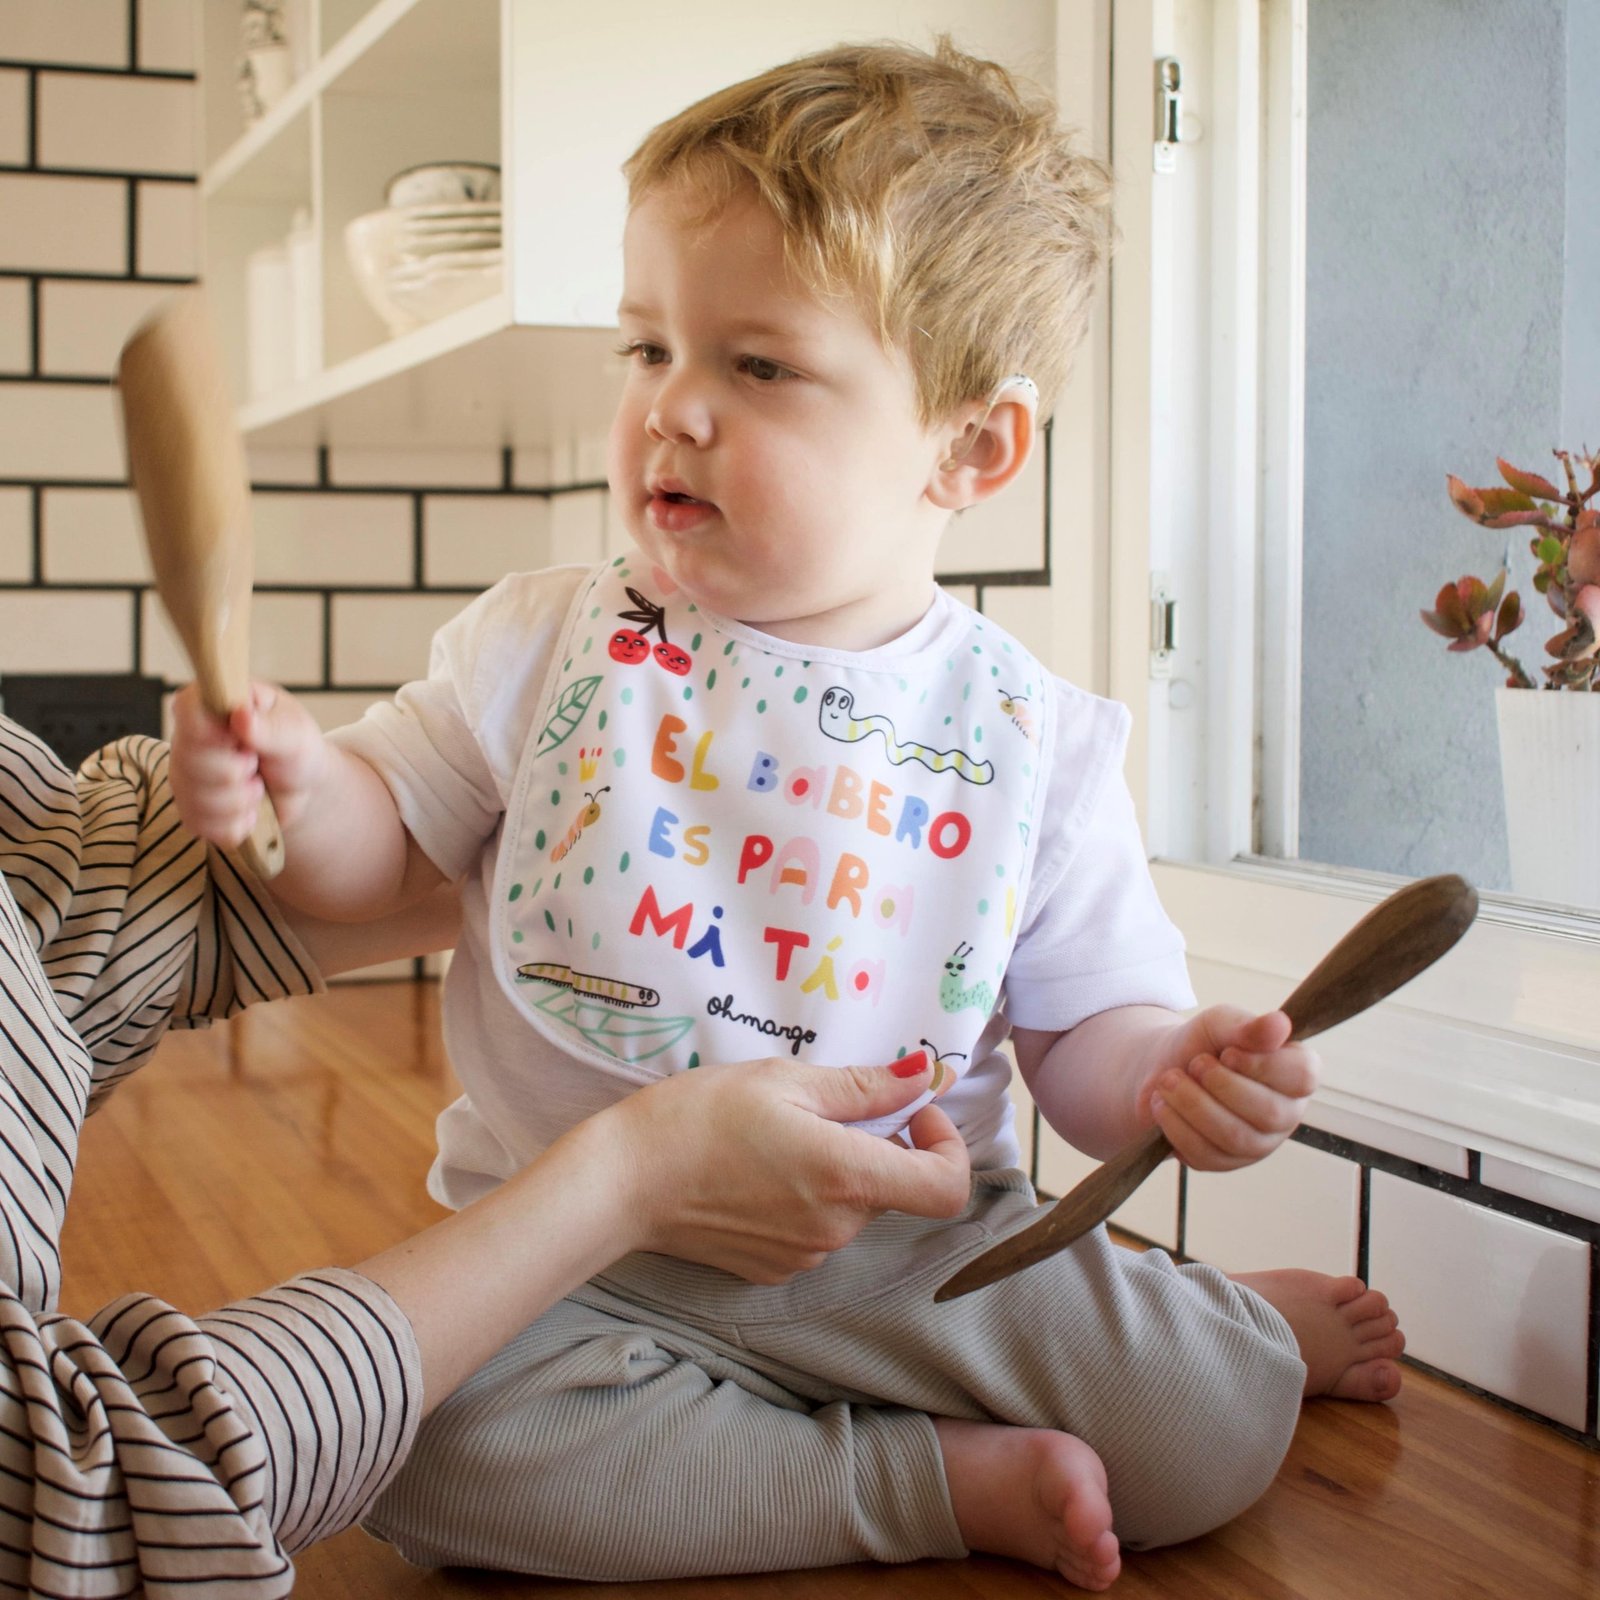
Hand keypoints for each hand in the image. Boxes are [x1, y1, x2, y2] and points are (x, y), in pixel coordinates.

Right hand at [170, 680, 326, 848]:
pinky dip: (236, 823)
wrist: (302, 788)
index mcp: (211, 703)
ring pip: (198, 798)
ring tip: (256, 785)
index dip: (215, 733)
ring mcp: (184, 775)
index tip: (240, 739)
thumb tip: (241, 717)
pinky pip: (202, 825)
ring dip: (241, 799)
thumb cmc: (295, 747)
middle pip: (192, 760)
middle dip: (238, 771)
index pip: (186, 709)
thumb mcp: (296, 733)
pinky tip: (250, 809)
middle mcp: (187, 737)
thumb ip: (271, 728)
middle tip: (256, 761)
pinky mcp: (190, 808)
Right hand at [608, 1054, 970, 1282]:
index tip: (912, 1113)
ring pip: (850, 1206)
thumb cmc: (696, 1118)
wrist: (621, 1183)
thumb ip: (864, 1085)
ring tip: (773, 1138)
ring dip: (834, 1170)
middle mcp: (835, 1227)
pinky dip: (803, 1198)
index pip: (945, 1187)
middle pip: (890, 1186)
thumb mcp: (782, 1079)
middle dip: (872, 1144)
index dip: (946, 1145)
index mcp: (846, 1175)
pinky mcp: (775, 1270)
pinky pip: (815, 1229)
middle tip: (816, 1107)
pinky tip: (754, 1173)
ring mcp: (805, 1255)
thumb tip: (925, 1075)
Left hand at [1138, 1007, 1317, 1171]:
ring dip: (1193, 1105)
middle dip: (1221, 1085)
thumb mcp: (1220, 1024)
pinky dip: (1176, 1126)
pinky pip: (1206, 1155)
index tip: (1227, 1053)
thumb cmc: (1203, 1044)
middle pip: (1269, 1113)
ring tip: (1169, 1080)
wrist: (1164, 1069)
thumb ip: (1248, 1026)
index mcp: (1295, 1074)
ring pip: (1236, 1137)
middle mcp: (1285, 1112)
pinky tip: (1162, 1104)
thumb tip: (1280, 1024)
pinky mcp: (1225, 1162)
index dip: (1262, 1066)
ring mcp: (1258, 1143)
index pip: (1302, 1076)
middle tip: (1193, 1064)